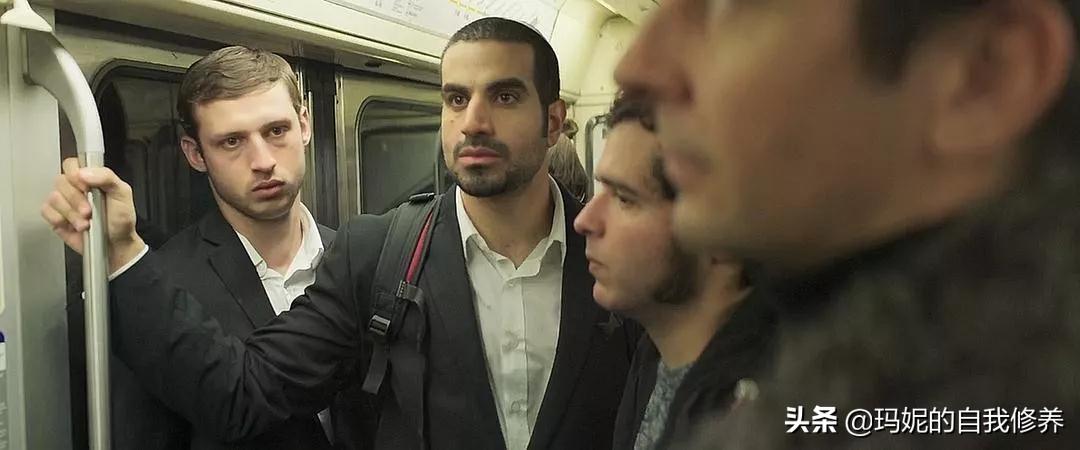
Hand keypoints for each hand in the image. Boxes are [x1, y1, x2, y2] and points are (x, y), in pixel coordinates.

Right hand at [41, 157, 145, 272]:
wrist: (116, 244)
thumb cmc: (120, 219)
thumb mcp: (122, 193)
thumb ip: (107, 177)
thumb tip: (84, 173)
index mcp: (90, 178)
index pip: (71, 165)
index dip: (75, 174)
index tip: (86, 187)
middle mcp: (74, 187)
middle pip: (61, 181)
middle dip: (76, 199)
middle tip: (89, 211)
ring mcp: (63, 202)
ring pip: (53, 197)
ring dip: (70, 213)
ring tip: (85, 222)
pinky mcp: (56, 217)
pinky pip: (46, 211)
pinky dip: (59, 219)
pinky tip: (73, 225)